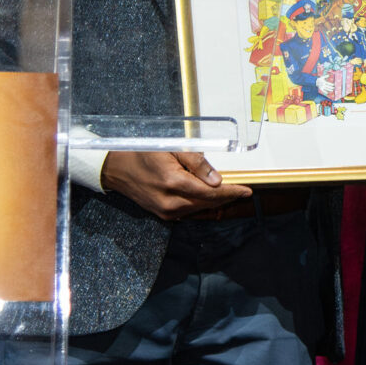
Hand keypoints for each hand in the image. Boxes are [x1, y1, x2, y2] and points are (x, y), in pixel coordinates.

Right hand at [99, 149, 251, 219]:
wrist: (118, 169)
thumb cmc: (144, 153)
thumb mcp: (172, 148)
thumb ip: (196, 163)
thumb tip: (218, 180)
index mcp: (174, 183)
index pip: (211, 192)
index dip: (232, 192)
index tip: (247, 191)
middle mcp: (171, 202)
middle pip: (208, 203)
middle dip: (227, 198)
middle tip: (242, 192)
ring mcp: (166, 212)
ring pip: (200, 209)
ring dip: (216, 203)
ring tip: (230, 193)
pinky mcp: (163, 216)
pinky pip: (189, 212)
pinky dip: (202, 206)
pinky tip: (210, 199)